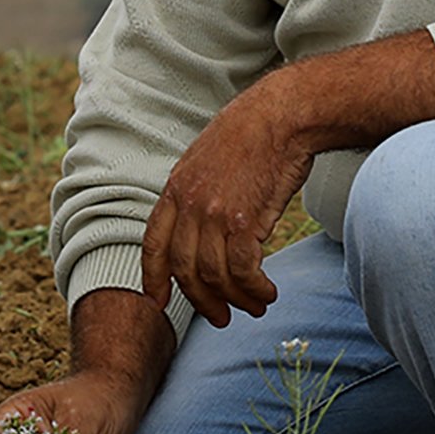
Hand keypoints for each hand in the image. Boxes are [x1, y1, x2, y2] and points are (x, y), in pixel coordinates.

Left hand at [140, 74, 316, 328]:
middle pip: (184, 269)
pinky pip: (243, 271)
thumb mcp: (206, 160)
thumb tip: (199, 226)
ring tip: (255, 306)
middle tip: (220, 318)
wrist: (281, 115)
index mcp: (175, 189)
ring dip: (236, 299)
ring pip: (214, 275)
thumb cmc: (252, 135)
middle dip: (201, 301)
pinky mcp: (245, 221)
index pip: (153, 243)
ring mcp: (215, 213)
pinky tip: (268, 292)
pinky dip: (255, 289)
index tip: (158, 302)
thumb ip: (195, 194)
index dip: (153, 277)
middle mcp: (189, 204)